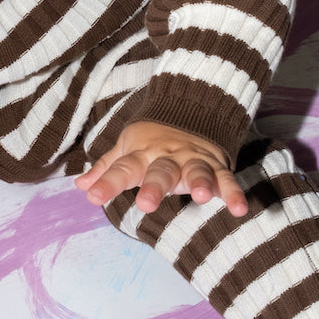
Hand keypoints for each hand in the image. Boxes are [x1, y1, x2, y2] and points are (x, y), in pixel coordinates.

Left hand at [76, 121, 247, 216]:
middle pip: (160, 171)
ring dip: (200, 183)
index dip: (106, 182)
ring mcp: (192, 160)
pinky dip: (233, 192)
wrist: (189, 110)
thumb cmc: (151, 139)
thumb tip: (79, 186)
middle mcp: (167, 157)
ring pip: (196, 171)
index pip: (121, 168)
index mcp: (141, 154)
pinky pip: (226, 179)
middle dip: (154, 186)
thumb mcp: (127, 149)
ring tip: (201, 197)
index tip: (93, 196)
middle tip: (146, 204)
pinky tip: (239, 208)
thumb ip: (106, 169)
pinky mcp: (216, 165)